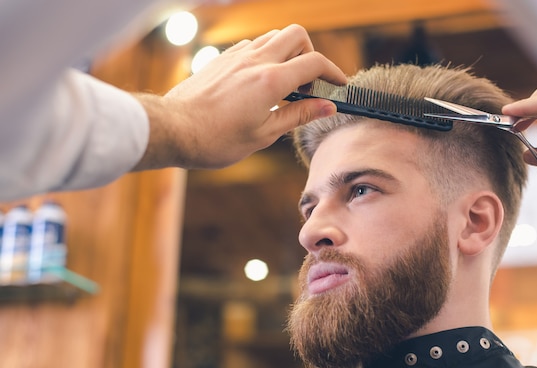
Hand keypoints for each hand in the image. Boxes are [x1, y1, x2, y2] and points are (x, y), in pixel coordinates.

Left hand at [134, 24, 346, 170]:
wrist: (173, 129)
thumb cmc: (216, 139)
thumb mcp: (264, 134)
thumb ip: (298, 115)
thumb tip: (327, 106)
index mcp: (270, 81)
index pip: (314, 63)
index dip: (334, 72)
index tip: (339, 85)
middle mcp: (255, 60)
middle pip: (297, 35)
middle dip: (310, 54)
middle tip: (308, 83)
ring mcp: (236, 56)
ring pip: (274, 37)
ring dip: (287, 54)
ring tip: (284, 84)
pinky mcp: (222, 58)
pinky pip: (252, 46)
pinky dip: (265, 56)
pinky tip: (259, 82)